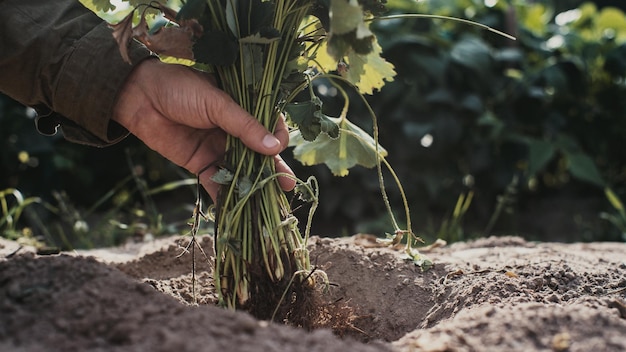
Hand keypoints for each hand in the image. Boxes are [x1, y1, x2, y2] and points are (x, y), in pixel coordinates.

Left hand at [112, 59, 295, 201]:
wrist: (138, 97)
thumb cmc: (180, 88)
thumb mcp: (216, 102)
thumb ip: (245, 126)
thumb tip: (275, 147)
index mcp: (243, 107)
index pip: (270, 124)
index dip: (277, 138)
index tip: (279, 147)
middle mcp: (235, 130)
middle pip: (259, 153)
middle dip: (273, 170)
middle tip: (287, 185)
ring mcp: (219, 148)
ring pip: (242, 170)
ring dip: (253, 186)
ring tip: (268, 202)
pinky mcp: (201, 164)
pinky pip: (217, 182)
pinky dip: (226, 196)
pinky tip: (237, 209)